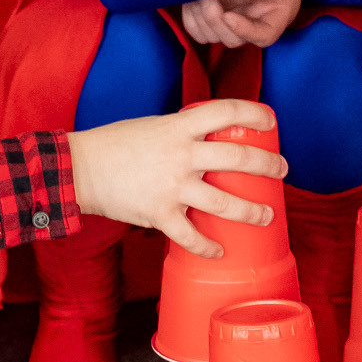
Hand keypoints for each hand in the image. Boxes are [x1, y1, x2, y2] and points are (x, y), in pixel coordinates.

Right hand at [68, 98, 288, 256]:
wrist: (80, 169)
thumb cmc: (114, 144)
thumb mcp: (153, 126)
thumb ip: (181, 133)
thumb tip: (210, 141)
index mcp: (178, 127)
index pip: (226, 111)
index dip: (254, 112)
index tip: (270, 120)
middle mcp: (180, 155)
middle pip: (237, 158)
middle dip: (267, 165)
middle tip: (280, 169)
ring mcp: (172, 187)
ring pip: (225, 204)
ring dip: (252, 212)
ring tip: (266, 215)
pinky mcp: (160, 214)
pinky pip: (191, 237)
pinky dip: (208, 247)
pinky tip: (219, 251)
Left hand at [179, 0, 304, 50]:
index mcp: (276, 15)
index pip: (263, 36)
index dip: (244, 31)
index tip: (228, 16)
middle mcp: (252, 25)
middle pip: (232, 40)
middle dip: (215, 20)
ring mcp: (231, 24)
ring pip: (210, 36)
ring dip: (200, 16)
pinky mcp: (215, 19)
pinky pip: (196, 29)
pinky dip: (190, 15)